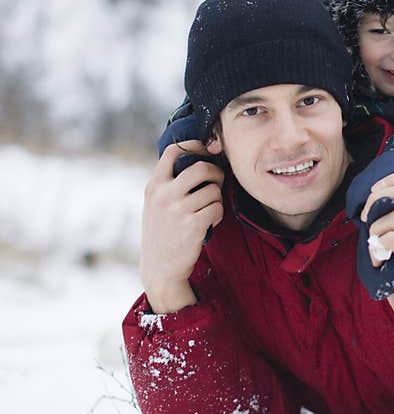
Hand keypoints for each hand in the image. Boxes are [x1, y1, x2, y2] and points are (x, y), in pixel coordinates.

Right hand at [141, 140, 224, 313]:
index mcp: (154, 185)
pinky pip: (218, 208)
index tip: (208, 150)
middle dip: (216, 173)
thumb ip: (172, 182)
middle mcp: (163, 194)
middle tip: (217, 182)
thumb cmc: (164, 232)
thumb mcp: (156, 203)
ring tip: (208, 211)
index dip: (195, 146)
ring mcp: (177, 209)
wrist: (160, 268)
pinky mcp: (192, 224)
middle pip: (201, 167)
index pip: (173, 151)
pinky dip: (218, 215)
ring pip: (213, 190)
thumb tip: (202, 158)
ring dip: (217, 200)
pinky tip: (208, 224)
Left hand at [361, 173, 393, 360]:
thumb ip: (391, 228)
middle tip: (366, 217)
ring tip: (374, 250)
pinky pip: (393, 239)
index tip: (374, 194)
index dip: (393, 179)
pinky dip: (377, 249)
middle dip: (377, 197)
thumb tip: (369, 210)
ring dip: (375, 230)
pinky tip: (379, 263)